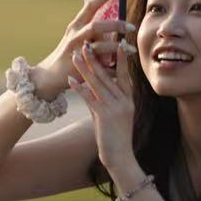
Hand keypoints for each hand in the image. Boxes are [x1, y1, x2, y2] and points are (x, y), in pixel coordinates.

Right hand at [31, 0, 134, 102]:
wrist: (49, 75)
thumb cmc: (68, 54)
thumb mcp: (76, 37)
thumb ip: (92, 31)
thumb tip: (114, 24)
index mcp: (75, 25)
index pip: (91, 6)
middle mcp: (75, 36)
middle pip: (97, 26)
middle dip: (116, 25)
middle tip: (131, 27)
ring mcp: (76, 51)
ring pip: (100, 46)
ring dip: (117, 48)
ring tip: (131, 50)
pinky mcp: (79, 66)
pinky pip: (101, 66)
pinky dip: (113, 67)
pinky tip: (123, 67)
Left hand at [70, 41, 138, 172]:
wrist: (121, 157)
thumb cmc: (116, 137)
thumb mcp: (114, 115)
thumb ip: (105, 100)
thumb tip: (91, 87)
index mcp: (129, 99)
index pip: (125, 74)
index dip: (119, 58)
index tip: (113, 42)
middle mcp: (124, 101)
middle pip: (108, 75)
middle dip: (96, 59)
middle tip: (86, 44)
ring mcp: (115, 108)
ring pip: (98, 84)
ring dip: (85, 69)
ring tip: (75, 56)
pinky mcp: (105, 116)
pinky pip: (90, 99)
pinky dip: (80, 88)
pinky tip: (71, 80)